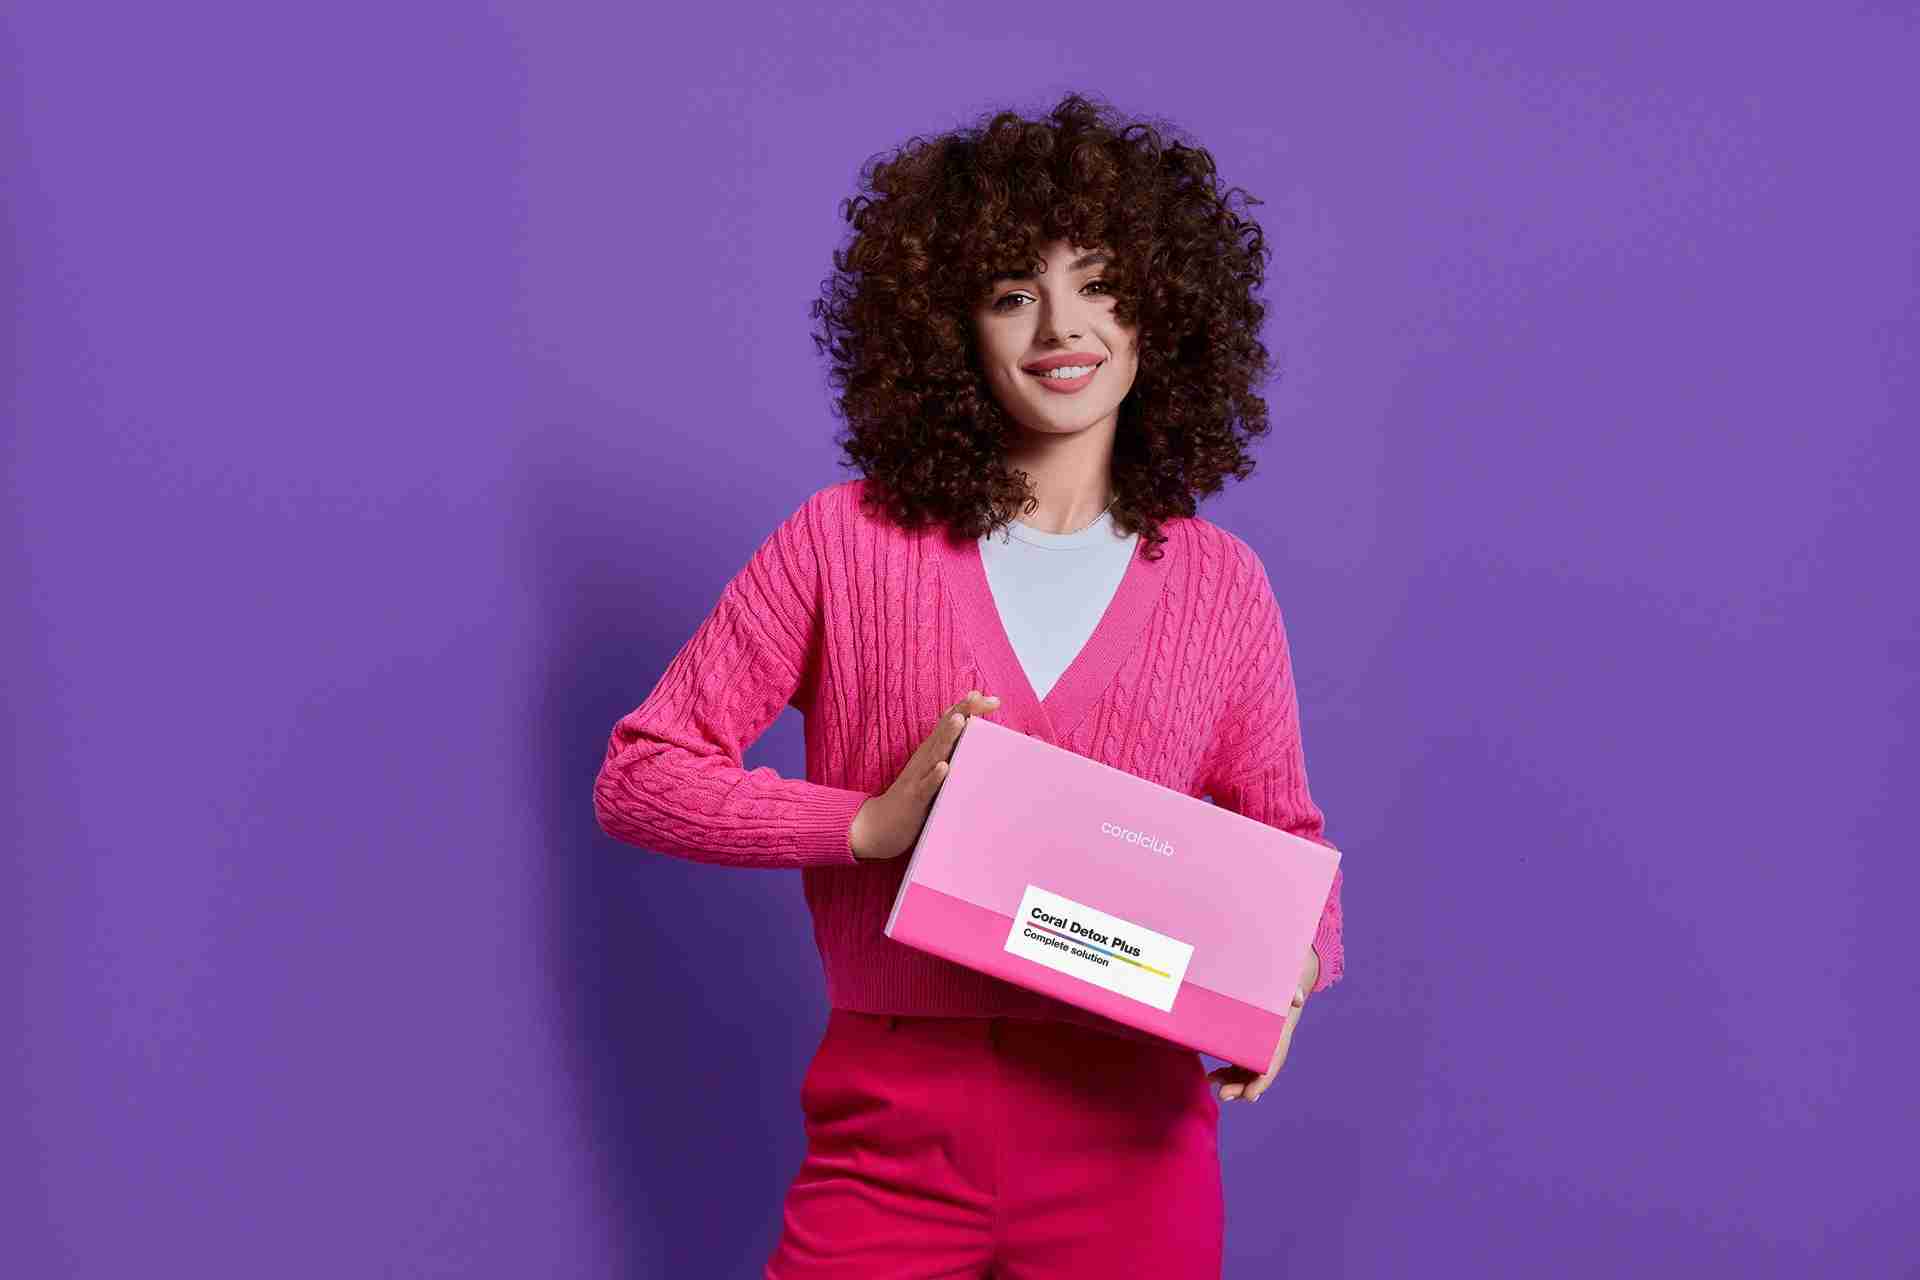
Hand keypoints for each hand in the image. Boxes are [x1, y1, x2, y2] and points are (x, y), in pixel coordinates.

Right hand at [849, 689, 1000, 860]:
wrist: (879, 825)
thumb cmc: (913, 796)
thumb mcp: (933, 769)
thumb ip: (951, 753)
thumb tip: (976, 740)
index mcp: (932, 749)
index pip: (951, 721)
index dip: (969, 708)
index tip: (994, 700)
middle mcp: (925, 757)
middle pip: (944, 729)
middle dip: (962, 712)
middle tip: (977, 696)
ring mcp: (918, 777)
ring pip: (935, 753)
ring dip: (948, 737)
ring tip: (960, 721)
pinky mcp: (914, 798)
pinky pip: (925, 786)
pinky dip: (934, 777)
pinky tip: (944, 767)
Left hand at [1208, 945, 1319, 1102]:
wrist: (1287, 973)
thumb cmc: (1287, 978)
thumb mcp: (1291, 979)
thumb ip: (1294, 987)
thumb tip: (1298, 998)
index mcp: (1280, 1034)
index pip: (1273, 1064)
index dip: (1262, 1082)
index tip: (1250, 1095)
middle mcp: (1270, 1044)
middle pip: (1257, 1074)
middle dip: (1242, 1087)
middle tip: (1223, 1094)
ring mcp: (1259, 1044)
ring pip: (1247, 1071)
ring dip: (1232, 1082)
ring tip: (1214, 1082)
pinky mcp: (1249, 1040)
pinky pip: (1239, 1062)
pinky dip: (1228, 1072)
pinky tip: (1213, 1075)